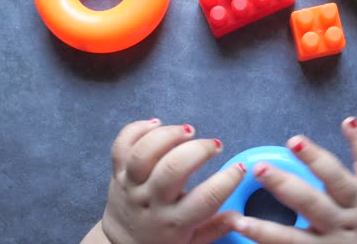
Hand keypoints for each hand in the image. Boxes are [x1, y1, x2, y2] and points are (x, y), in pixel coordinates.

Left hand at [99, 119, 245, 243]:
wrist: (123, 242)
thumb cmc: (164, 239)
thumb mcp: (193, 241)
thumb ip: (216, 228)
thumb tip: (239, 216)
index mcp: (174, 221)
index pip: (205, 199)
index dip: (227, 180)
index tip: (239, 168)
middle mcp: (150, 200)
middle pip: (172, 168)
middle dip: (198, 150)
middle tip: (214, 145)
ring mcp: (131, 184)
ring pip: (144, 153)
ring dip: (168, 135)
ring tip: (188, 131)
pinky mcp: (117, 171)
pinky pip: (121, 145)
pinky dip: (137, 128)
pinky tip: (157, 124)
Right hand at [233, 117, 356, 243]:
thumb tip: (262, 239)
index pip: (288, 239)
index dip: (261, 231)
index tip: (236, 219)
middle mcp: (341, 222)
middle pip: (309, 203)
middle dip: (283, 185)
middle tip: (260, 170)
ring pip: (336, 179)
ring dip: (314, 158)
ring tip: (295, 142)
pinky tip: (348, 121)